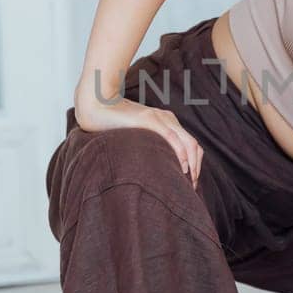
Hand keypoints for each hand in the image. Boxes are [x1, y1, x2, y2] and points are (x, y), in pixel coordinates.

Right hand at [72, 93, 203, 188]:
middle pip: (193, 145)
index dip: (195, 164)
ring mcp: (159, 118)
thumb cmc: (112, 123)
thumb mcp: (136, 135)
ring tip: (188, 182)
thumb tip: (153, 167)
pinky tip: (182, 168)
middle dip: (196, 169)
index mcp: (166, 121)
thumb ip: (148, 144)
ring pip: (187, 142)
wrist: (96, 104)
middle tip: (192, 188)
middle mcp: (167, 119)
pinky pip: (171, 137)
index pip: (190, 144)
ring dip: (192, 165)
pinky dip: (180, 153)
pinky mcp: (148, 119)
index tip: (190, 183)